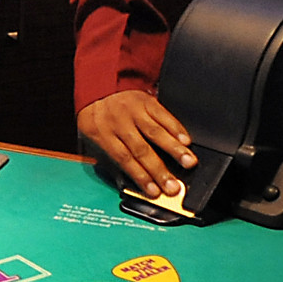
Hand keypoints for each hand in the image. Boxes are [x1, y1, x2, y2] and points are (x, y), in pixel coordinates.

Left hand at [78, 90, 195, 199]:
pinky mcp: (146, 101)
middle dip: (159, 170)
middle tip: (173, 185)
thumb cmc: (98, 121)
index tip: (154, 191)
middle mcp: (117, 122)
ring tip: (188, 163)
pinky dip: (176, 129)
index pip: (124, 159)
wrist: (98, 90)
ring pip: (155, 132)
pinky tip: (186, 141)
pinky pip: (163, 116)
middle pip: (141, 149)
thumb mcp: (94, 141)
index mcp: (101, 134)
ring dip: (174, 149)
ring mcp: (133, 111)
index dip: (140, 177)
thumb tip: (138, 182)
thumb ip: (113, 161)